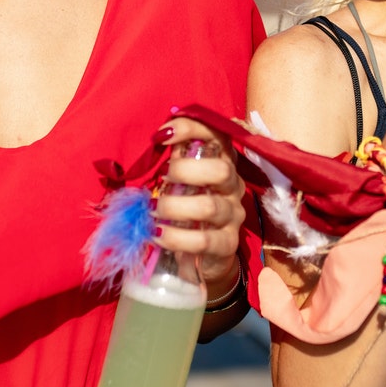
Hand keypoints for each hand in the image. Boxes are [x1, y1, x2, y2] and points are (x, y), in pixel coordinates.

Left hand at [152, 116, 247, 299]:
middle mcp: (233, 187)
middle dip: (184, 171)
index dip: (193, 129)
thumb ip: (174, 163)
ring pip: (209, 207)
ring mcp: (233, 216)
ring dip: (173, 207)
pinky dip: (175, 237)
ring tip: (152, 212)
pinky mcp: (227, 244)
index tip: (162, 134)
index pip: (219, 137)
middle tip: (161, 180)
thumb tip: (158, 138)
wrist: (202, 258)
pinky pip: (203, 240)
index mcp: (222, 164)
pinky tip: (157, 234)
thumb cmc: (186, 213)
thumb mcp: (180, 184)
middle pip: (221, 170)